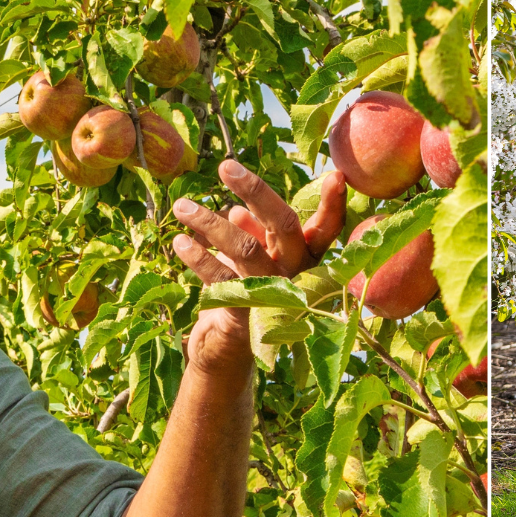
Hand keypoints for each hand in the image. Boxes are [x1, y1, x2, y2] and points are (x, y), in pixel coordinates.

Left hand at [170, 162, 347, 370]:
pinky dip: (198, 257)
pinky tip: (181, 242)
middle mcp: (296, 276)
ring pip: (246, 248)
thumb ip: (252, 236)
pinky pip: (220, 279)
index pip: (326, 228)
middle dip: (256, 190)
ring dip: (209, 222)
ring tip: (182, 206)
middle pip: (284, 226)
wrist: (226, 350)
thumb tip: (237, 211)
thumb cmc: (243, 296)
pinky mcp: (247, 316)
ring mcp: (274, 296)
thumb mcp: (253, 261)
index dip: (333, 204)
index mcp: (304, 258)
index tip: (335, 174)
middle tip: (226, 166)